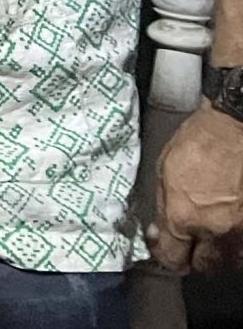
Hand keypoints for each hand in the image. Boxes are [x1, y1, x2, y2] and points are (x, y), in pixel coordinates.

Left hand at [153, 105, 242, 271]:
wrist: (233, 128)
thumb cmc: (196, 143)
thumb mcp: (164, 172)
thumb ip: (164, 208)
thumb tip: (162, 229)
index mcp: (183, 217)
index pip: (172, 259)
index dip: (163, 254)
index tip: (161, 242)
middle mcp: (215, 230)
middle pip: (204, 267)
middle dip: (194, 260)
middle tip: (189, 245)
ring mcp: (242, 229)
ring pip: (232, 262)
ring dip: (220, 256)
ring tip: (213, 240)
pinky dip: (238, 245)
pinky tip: (232, 231)